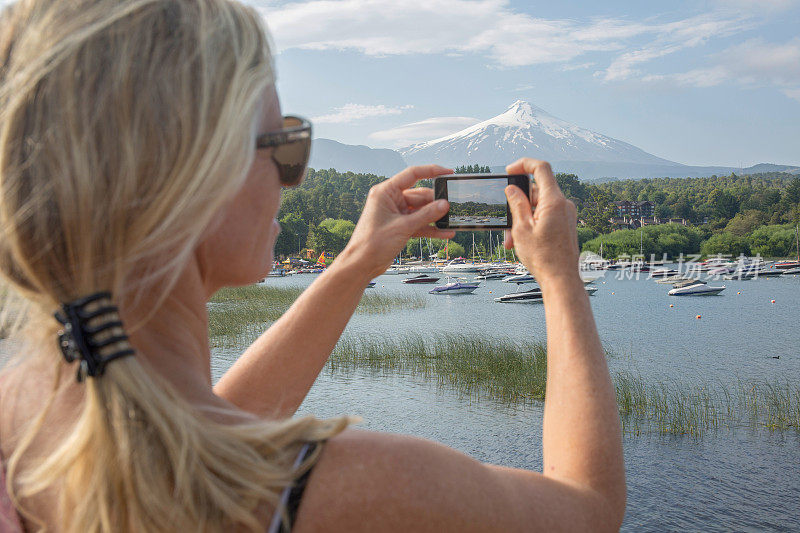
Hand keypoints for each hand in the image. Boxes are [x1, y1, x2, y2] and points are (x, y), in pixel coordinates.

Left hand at [342, 165, 455, 279]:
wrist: (362, 264)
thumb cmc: (372, 243)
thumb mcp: (403, 227)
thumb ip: (426, 215)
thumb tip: (444, 205)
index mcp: (386, 192)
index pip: (412, 175)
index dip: (432, 171)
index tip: (448, 172)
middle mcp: (391, 200)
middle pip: (420, 195)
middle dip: (436, 202)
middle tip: (452, 207)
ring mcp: (396, 214)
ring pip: (421, 211)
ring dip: (435, 217)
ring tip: (451, 221)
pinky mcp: (400, 227)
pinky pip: (419, 224)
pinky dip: (430, 228)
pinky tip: (445, 233)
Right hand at [503, 158, 579, 284]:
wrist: (561, 280)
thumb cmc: (543, 257)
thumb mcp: (521, 229)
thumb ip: (517, 204)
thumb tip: (512, 189)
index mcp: (553, 201)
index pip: (541, 168)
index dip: (524, 164)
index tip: (509, 171)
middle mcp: (563, 204)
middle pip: (536, 191)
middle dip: (518, 204)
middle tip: (505, 222)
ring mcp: (566, 214)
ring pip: (539, 206)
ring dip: (523, 218)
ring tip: (512, 240)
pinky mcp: (566, 224)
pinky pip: (546, 215)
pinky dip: (532, 223)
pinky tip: (522, 241)